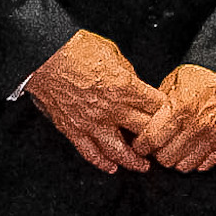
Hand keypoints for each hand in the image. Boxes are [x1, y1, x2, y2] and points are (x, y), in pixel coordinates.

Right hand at [22, 30, 164, 174]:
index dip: (167, 112)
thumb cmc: (75, 47)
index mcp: (123, 87)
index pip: (156, 107)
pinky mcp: (73, 130)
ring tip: (144, 165)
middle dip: (156, 140)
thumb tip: (136, 87)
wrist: (43, 55)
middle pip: (143, 132)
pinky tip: (111, 167)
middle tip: (163, 145)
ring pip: (119, 151)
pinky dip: (102, 163)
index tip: (172, 117)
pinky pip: (90, 153)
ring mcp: (91, 123)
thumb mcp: (111, 51)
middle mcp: (110, 109)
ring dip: (134, 161)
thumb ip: (128, 73)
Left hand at [129, 65, 215, 173]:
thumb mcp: (172, 82)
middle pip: (166, 158)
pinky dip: (195, 160)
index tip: (140, 144)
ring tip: (174, 147)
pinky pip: (205, 164)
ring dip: (176, 159)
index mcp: (180, 109)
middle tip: (158, 145)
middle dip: (158, 153)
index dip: (141, 145)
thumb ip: (158, 106)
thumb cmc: (201, 74)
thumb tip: (143, 124)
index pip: (152, 140)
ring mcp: (214, 136)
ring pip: (184, 166)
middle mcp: (197, 125)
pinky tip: (191, 149)